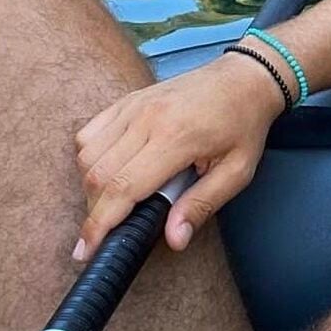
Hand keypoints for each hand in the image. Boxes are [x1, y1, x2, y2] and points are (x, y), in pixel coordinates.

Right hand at [74, 52, 286, 259]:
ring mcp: (133, 107)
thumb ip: (202, 205)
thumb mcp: (237, 172)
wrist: (244, 79)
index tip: (87, 250)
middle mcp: (146, 119)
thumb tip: (174, 239)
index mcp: (176, 138)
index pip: (123, 187)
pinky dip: (90, 159)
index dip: (100, 224)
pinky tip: (111, 171)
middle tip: (106, 233)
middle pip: (98, 175)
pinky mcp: (127, 101)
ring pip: (87, 155)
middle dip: (95, 212)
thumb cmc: (244, 126)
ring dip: (92, 187)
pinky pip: (89, 133)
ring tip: (116, 203)